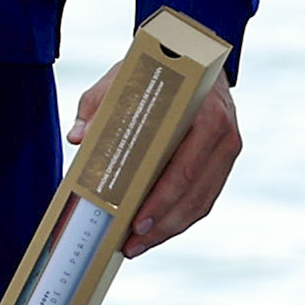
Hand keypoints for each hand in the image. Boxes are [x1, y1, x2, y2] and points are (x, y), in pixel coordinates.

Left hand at [70, 62, 238, 255]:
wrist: (193, 58)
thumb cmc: (156, 70)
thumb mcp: (124, 78)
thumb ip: (98, 105)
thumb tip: (77, 137)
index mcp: (203, 111)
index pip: (184, 166)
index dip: (161, 199)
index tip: (135, 220)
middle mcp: (224, 132)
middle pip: (194, 193)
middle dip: (162, 224)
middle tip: (131, 243)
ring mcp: (228, 149)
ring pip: (201, 202)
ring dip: (170, 229)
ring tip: (137, 246)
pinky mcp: (223, 162)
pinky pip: (204, 198)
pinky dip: (179, 219)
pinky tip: (154, 231)